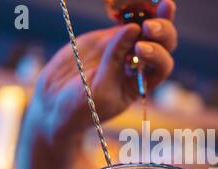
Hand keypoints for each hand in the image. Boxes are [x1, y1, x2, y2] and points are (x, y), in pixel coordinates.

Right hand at [34, 0, 176, 141]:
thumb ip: (113, 60)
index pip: (162, 65)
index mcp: (141, 83)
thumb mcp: (99, 89)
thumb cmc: (81, 108)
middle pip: (161, 44)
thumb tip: (133, 28)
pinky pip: (124, 20)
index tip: (139, 49)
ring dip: (154, 14)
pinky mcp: (108, 38)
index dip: (157, 54)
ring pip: (146, 27)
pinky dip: (130, 10)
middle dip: (162, 31)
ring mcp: (124, 48)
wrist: (55, 103)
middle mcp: (138, 64)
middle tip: (149, 26)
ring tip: (157, 2)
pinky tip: (128, 3)